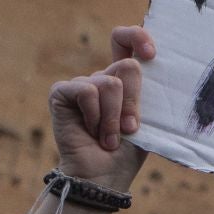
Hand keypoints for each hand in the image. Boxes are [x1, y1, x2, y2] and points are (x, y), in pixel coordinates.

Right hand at [49, 27, 154, 191]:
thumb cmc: (128, 150)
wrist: (104, 176)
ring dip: (114, 117)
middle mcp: (102, 78)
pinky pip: (87, 91)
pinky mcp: (62, 92)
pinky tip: (90, 131)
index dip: (138, 37)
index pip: (126, 41)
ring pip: (110, 83)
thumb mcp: (147, 118)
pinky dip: (95, 116)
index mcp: (124, 80)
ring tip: (109, 137)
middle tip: (129, 129)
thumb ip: (148, 91)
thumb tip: (151, 62)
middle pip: (128, 66)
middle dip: (133, 102)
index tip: (151, 54)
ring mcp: (81, 84)